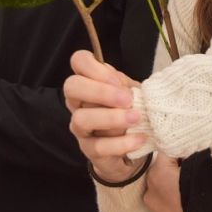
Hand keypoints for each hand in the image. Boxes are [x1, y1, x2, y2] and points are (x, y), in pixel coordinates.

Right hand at [64, 50, 146, 182]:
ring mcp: (80, 127)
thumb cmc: (129, 112)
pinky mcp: (89, 150)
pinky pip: (99, 146)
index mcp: (89, 82)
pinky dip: (122, 143)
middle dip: (100, 91)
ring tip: (136, 118)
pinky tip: (139, 138)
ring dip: (111, 117)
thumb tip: (123, 86)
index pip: (78, 61)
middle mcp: (78, 103)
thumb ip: (125, 85)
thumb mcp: (131, 93)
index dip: (94, 66)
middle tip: (127, 99)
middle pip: (71, 86)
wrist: (133, 146)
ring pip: (81, 118)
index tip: (117, 80)